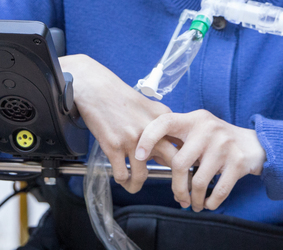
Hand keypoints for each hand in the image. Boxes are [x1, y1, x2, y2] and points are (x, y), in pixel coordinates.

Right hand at [59, 54, 172, 192]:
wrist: (96, 89)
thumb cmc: (121, 98)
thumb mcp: (148, 107)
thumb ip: (161, 127)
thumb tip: (168, 152)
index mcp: (163, 119)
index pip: (183, 145)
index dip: (186, 163)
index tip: (185, 175)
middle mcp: (151, 129)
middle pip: (173, 161)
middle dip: (178, 182)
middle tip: (178, 193)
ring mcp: (132, 139)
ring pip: (143, 174)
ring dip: (139, 184)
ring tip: (135, 185)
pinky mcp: (113, 146)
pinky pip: (122, 174)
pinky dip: (123, 181)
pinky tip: (123, 179)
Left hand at [135, 109, 266, 211]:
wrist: (255, 144)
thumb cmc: (219, 141)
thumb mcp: (199, 131)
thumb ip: (179, 139)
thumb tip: (150, 159)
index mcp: (194, 120)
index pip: (165, 122)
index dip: (149, 137)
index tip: (138, 155)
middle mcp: (208, 129)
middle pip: (180, 163)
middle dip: (177, 188)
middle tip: (179, 199)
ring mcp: (224, 145)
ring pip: (199, 181)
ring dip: (195, 199)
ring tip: (194, 204)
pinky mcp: (238, 162)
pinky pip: (219, 190)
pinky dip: (211, 202)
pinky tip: (208, 204)